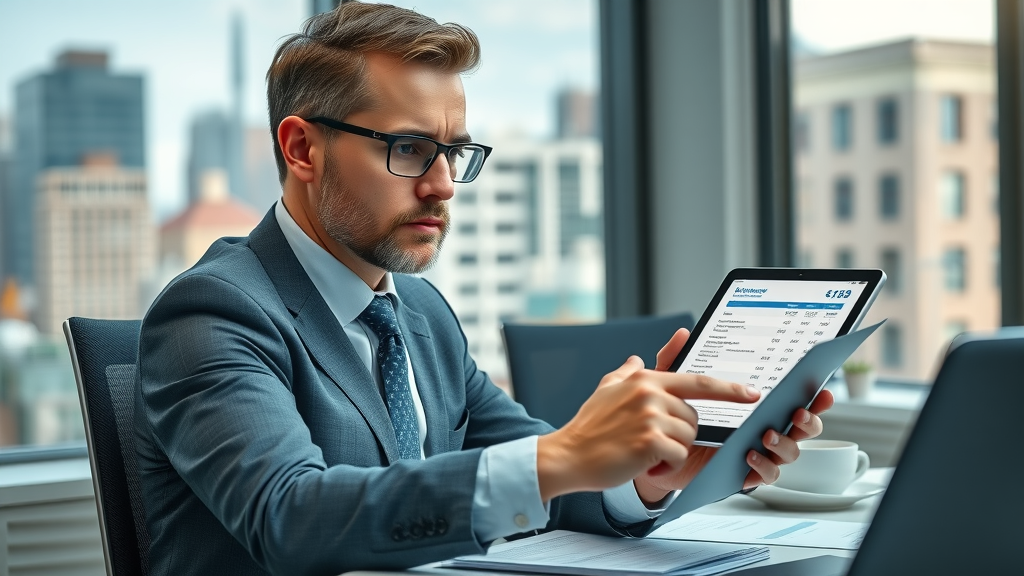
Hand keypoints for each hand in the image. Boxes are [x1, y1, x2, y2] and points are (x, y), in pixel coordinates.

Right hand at [536, 347, 760, 501]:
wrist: (568, 456)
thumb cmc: (588, 428)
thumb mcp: (605, 390)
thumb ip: (626, 373)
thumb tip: (637, 359)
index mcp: (644, 379)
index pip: (697, 381)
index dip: (728, 388)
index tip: (750, 393)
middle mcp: (649, 393)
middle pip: (693, 418)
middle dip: (678, 435)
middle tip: (649, 443)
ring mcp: (650, 416)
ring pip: (687, 438)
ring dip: (670, 452)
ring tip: (643, 453)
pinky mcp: (650, 441)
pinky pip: (678, 456)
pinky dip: (665, 468)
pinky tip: (643, 466)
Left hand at [631, 329, 834, 504]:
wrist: (658, 451)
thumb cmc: (675, 415)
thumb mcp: (673, 385)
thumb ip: (676, 359)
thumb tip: (683, 333)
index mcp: (758, 406)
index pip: (795, 400)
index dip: (815, 397)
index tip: (821, 389)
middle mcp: (764, 429)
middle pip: (804, 428)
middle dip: (809, 420)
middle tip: (796, 412)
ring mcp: (757, 452)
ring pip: (790, 452)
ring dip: (785, 444)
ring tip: (767, 435)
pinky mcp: (743, 473)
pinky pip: (766, 475)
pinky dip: (763, 467)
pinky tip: (749, 454)